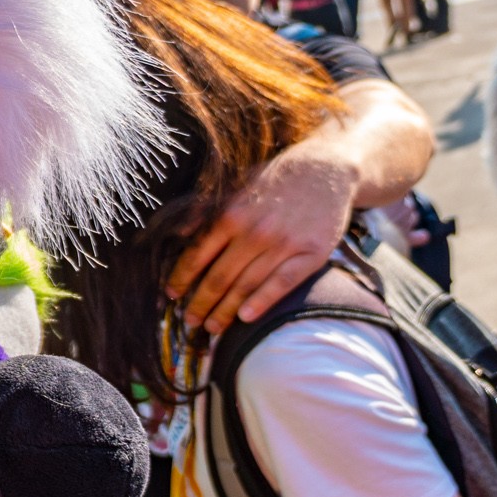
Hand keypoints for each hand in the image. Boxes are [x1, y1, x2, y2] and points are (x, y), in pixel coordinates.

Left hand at [166, 137, 359, 332]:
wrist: (326, 168)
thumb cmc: (275, 181)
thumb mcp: (236, 187)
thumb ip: (207, 212)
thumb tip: (178, 233)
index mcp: (231, 215)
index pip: (198, 255)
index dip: (181, 278)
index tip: (170, 295)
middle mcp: (255, 232)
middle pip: (219, 277)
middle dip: (200, 303)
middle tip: (190, 321)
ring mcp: (284, 244)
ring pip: (246, 285)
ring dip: (225, 311)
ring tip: (212, 328)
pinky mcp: (311, 254)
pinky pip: (282, 284)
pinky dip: (262, 302)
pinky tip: (245, 318)